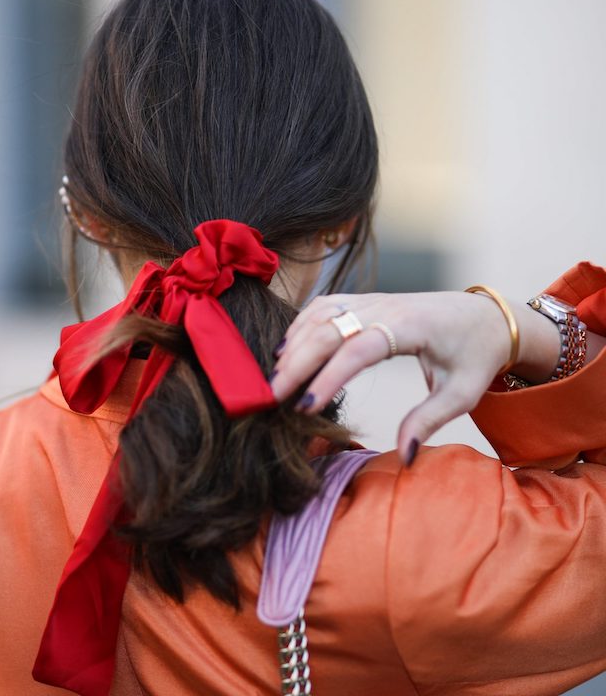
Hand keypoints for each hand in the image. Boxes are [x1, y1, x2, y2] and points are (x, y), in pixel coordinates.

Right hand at [269, 291, 557, 465]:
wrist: (486, 317)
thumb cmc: (475, 355)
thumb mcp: (462, 393)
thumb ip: (428, 421)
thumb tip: (402, 458)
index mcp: (411, 326)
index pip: (359, 349)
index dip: (328, 377)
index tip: (304, 408)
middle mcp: (385, 306)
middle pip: (328, 328)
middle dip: (296, 363)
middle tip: (271, 397)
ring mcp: (372, 300)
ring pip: (321, 314)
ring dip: (294, 343)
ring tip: (276, 377)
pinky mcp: (365, 301)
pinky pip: (324, 306)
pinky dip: (301, 325)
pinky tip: (288, 350)